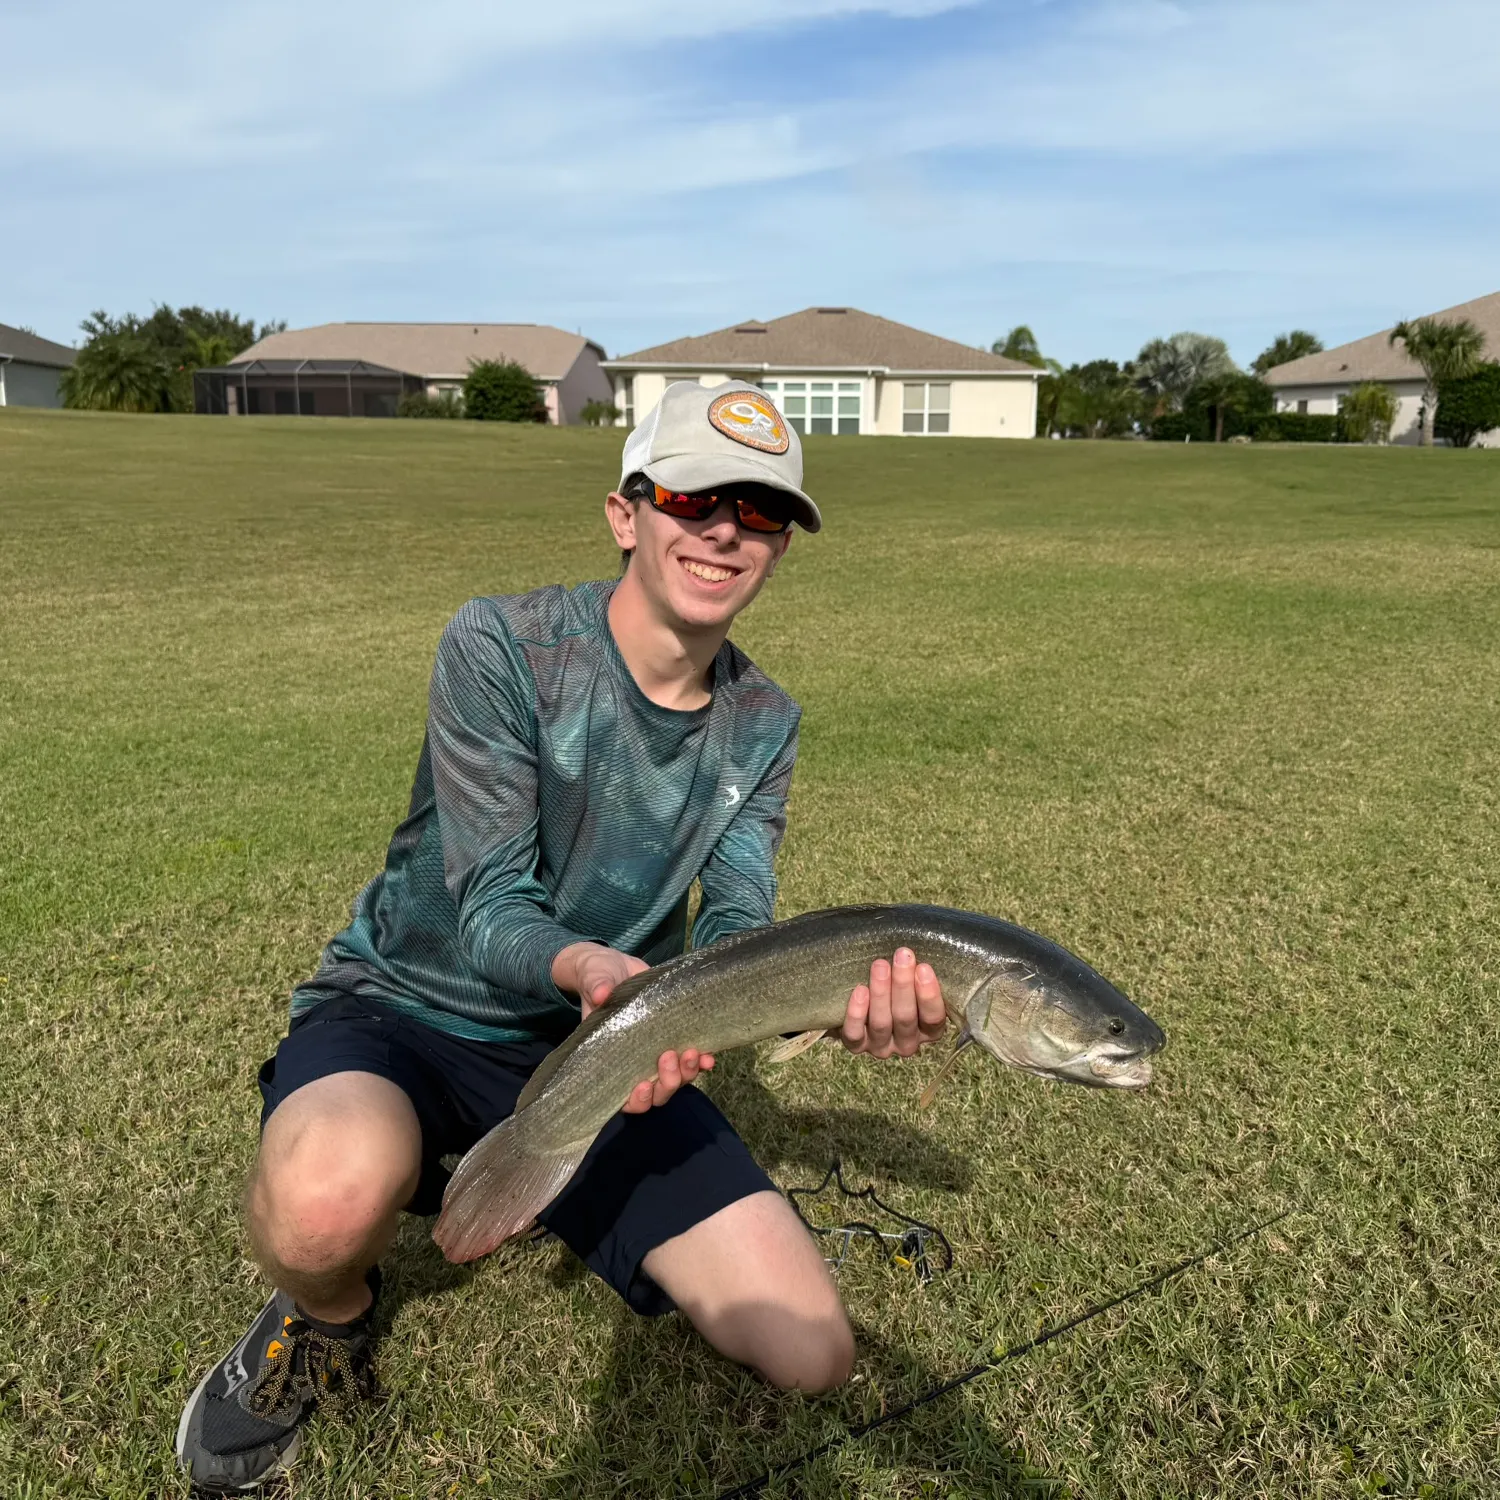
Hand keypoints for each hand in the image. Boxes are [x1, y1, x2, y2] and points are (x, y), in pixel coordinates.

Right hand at [551, 942, 714, 1113]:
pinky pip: (692, 1061)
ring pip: (676, 1081)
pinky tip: (709, 1056)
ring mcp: (657, 1055)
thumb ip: (595, 986)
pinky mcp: (675, 1040)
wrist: (618, 966)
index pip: (623, 1097)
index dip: (636, 1099)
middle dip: (667, 1083)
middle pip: (656, 1094)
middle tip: (670, 1057)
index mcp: (610, 1059)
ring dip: (687, 1073)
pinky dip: (702, 1063)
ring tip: (692, 1053)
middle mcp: (635, 1064)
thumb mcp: (594, 979)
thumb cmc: (599, 977)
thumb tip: (600, 993)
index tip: (643, 1084)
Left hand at [840, 948, 946, 1057]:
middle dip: (903, 985)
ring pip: (882, 1023)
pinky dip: (857, 1013)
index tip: (923, 968)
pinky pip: (855, 1033)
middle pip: (906, 1017)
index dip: (929, 995)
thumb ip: (918, 975)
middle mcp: (907, 1043)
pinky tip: (860, 990)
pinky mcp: (857, 1046)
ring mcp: (881, 1047)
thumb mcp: (914, 983)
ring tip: (880, 966)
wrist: (862, 1002)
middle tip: (902, 957)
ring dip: (881, 993)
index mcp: (928, 1031)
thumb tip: (916, 953)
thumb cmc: (896, 987)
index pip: (933, 1018)